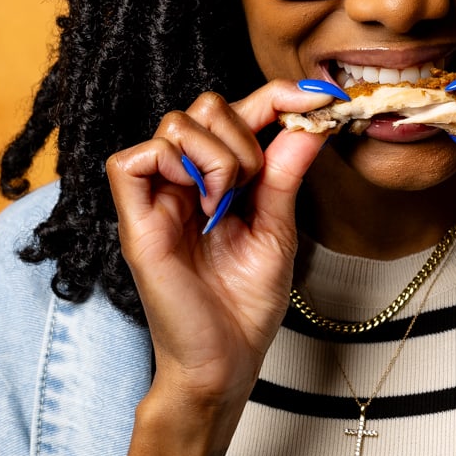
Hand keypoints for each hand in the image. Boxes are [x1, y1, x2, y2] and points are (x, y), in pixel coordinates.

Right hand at [108, 80, 326, 455]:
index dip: (279, 93)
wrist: (224, 362)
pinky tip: (202, 207)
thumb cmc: (245, 305)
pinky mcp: (134, 217)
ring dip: (219, 158)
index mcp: (220, 177)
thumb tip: (311, 120)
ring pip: (177, 123)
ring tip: (227, 208)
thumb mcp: (279, 229)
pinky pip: (133, 158)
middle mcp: (184, 178)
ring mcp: (156, 195)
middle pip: (206, 105)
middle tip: (254, 191)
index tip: (322, 94)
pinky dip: (175, 168)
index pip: (241, 109)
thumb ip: (286, 172)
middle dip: (246, 136)